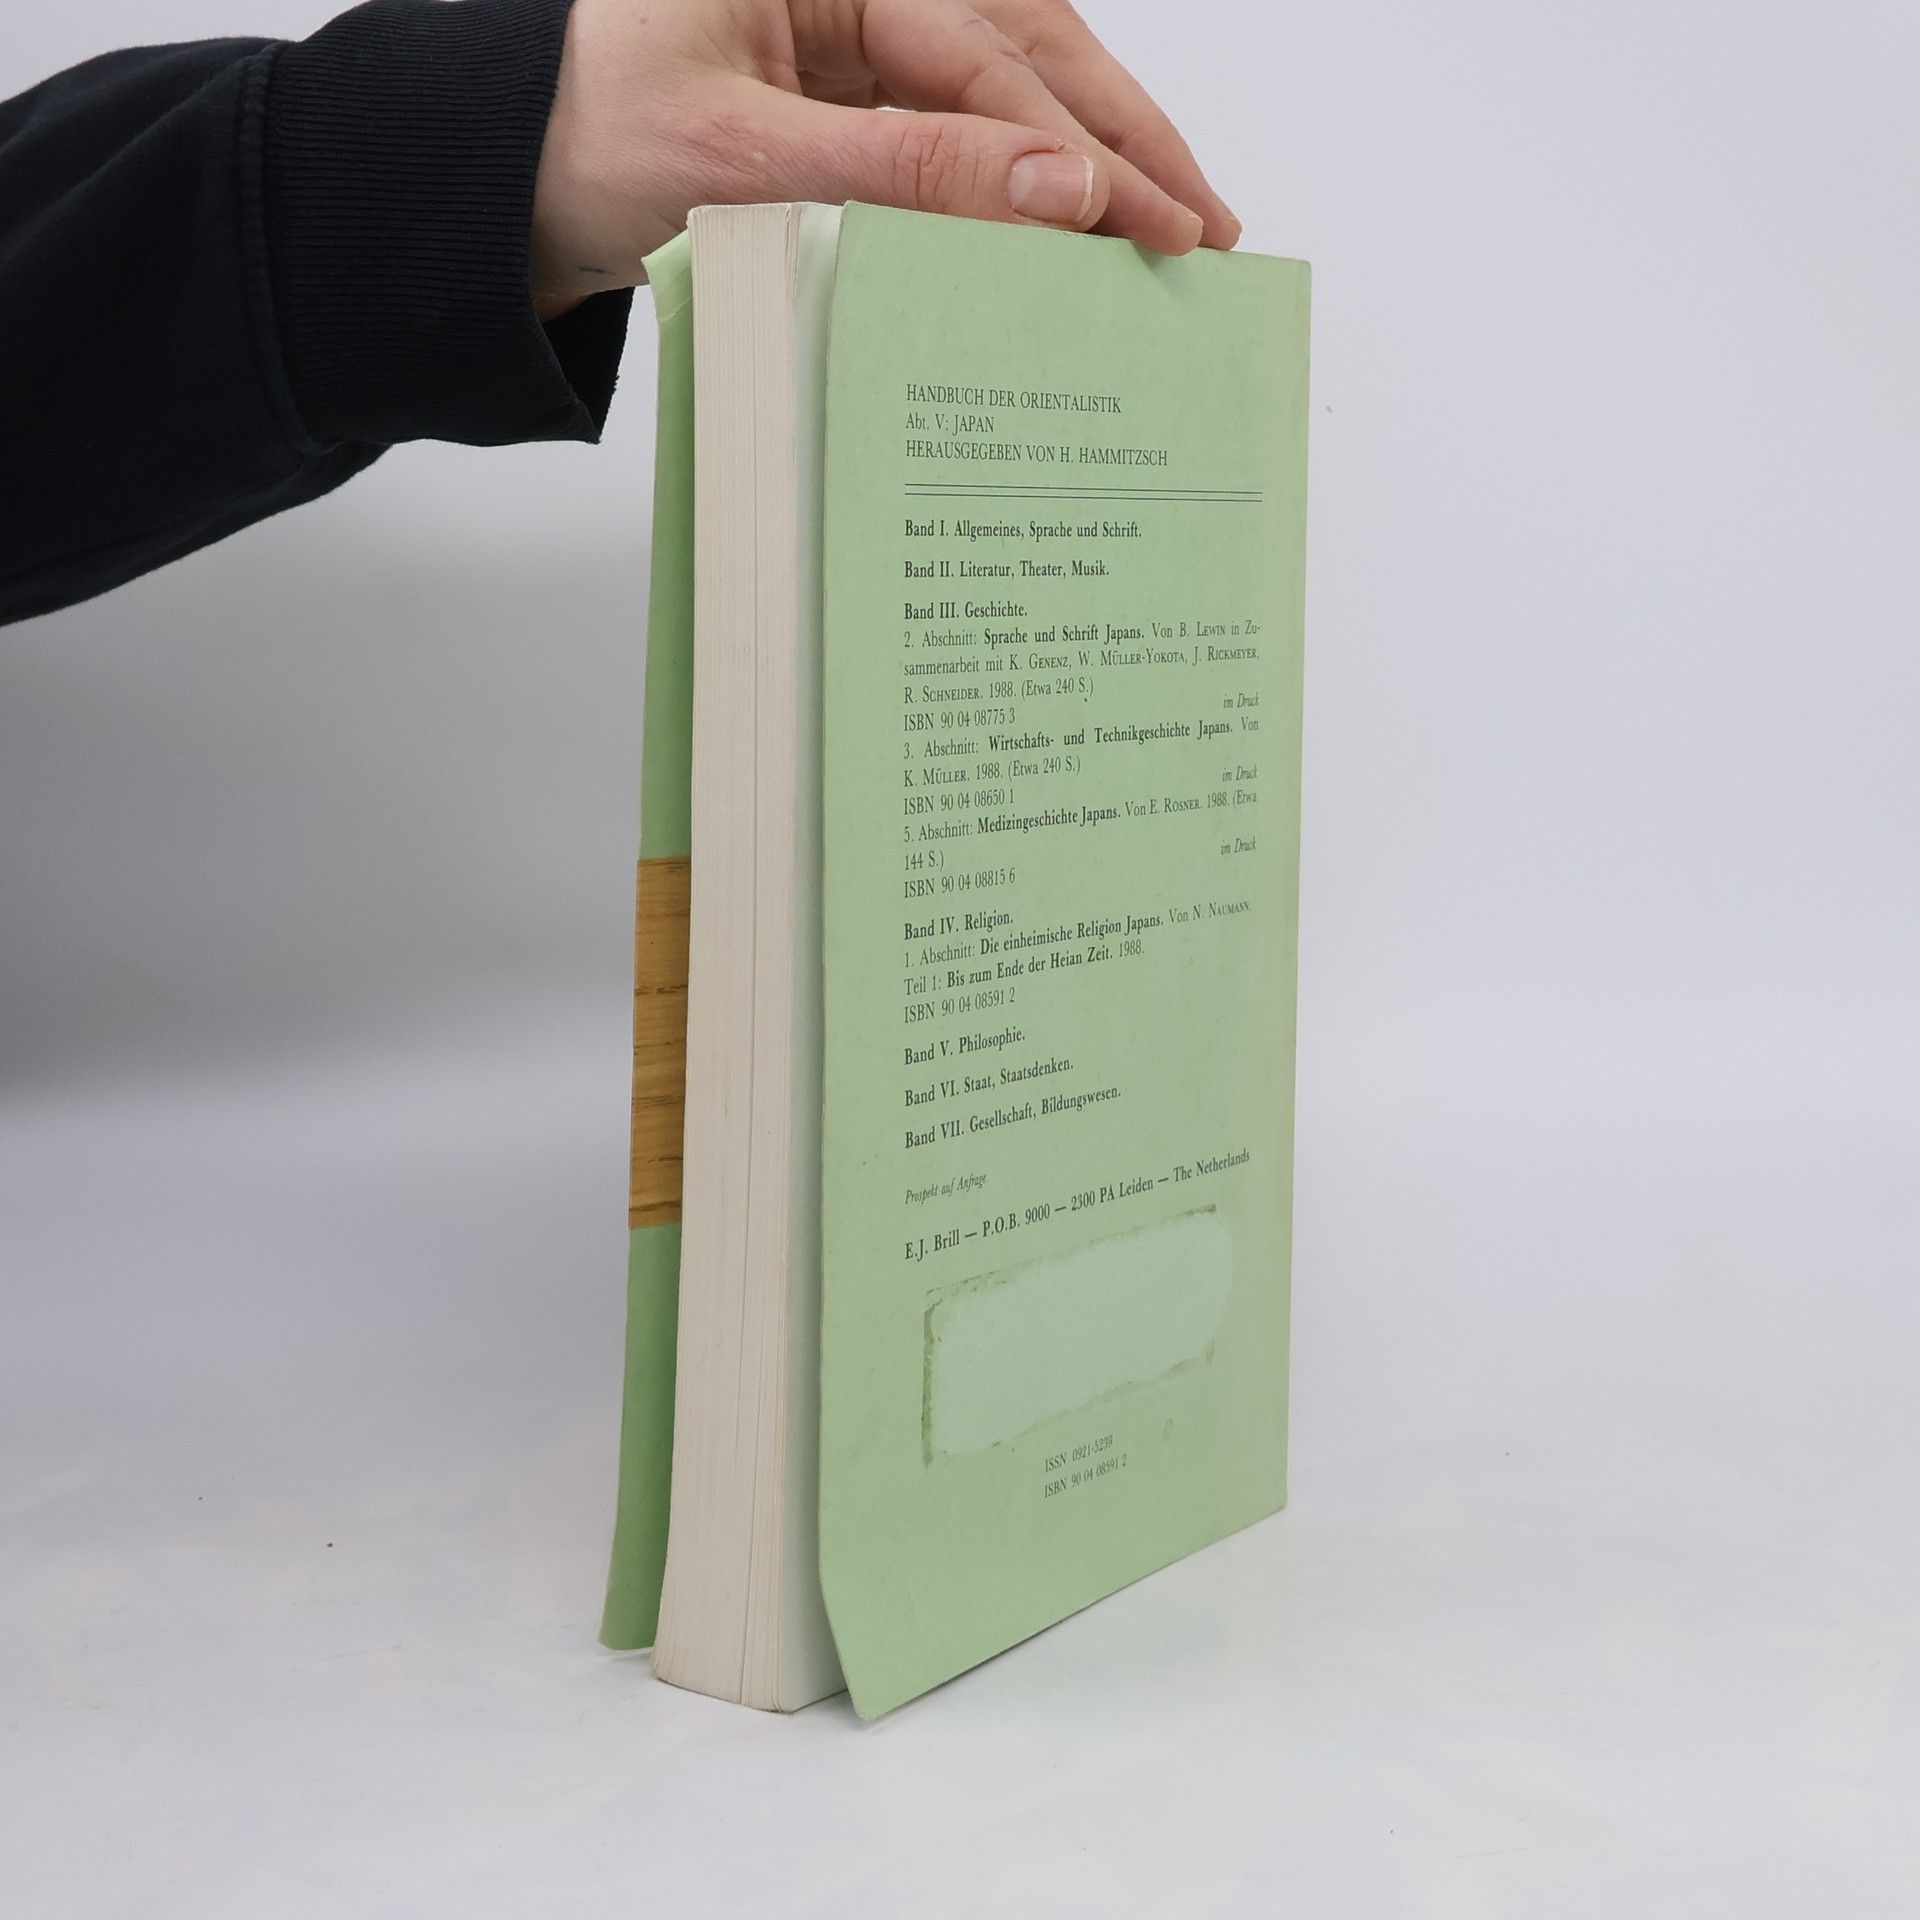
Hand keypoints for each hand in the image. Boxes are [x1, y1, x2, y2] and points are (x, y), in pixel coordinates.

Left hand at [530, 0, 1239, 316]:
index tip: (1153, 226)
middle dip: (1125, 140)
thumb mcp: (742, 153)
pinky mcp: (861, 90)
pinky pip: (967, 128)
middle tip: (1208, 225)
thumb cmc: (589, 137)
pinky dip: (1026, 179)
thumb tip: (1053, 186)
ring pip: (1015, 84)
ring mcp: (866, 32)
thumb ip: (904, 168)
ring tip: (1176, 221)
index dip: (1077, 151)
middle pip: (1030, 50)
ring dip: (1096, 154)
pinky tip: (1081, 223)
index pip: (989, 56)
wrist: (514, 178)